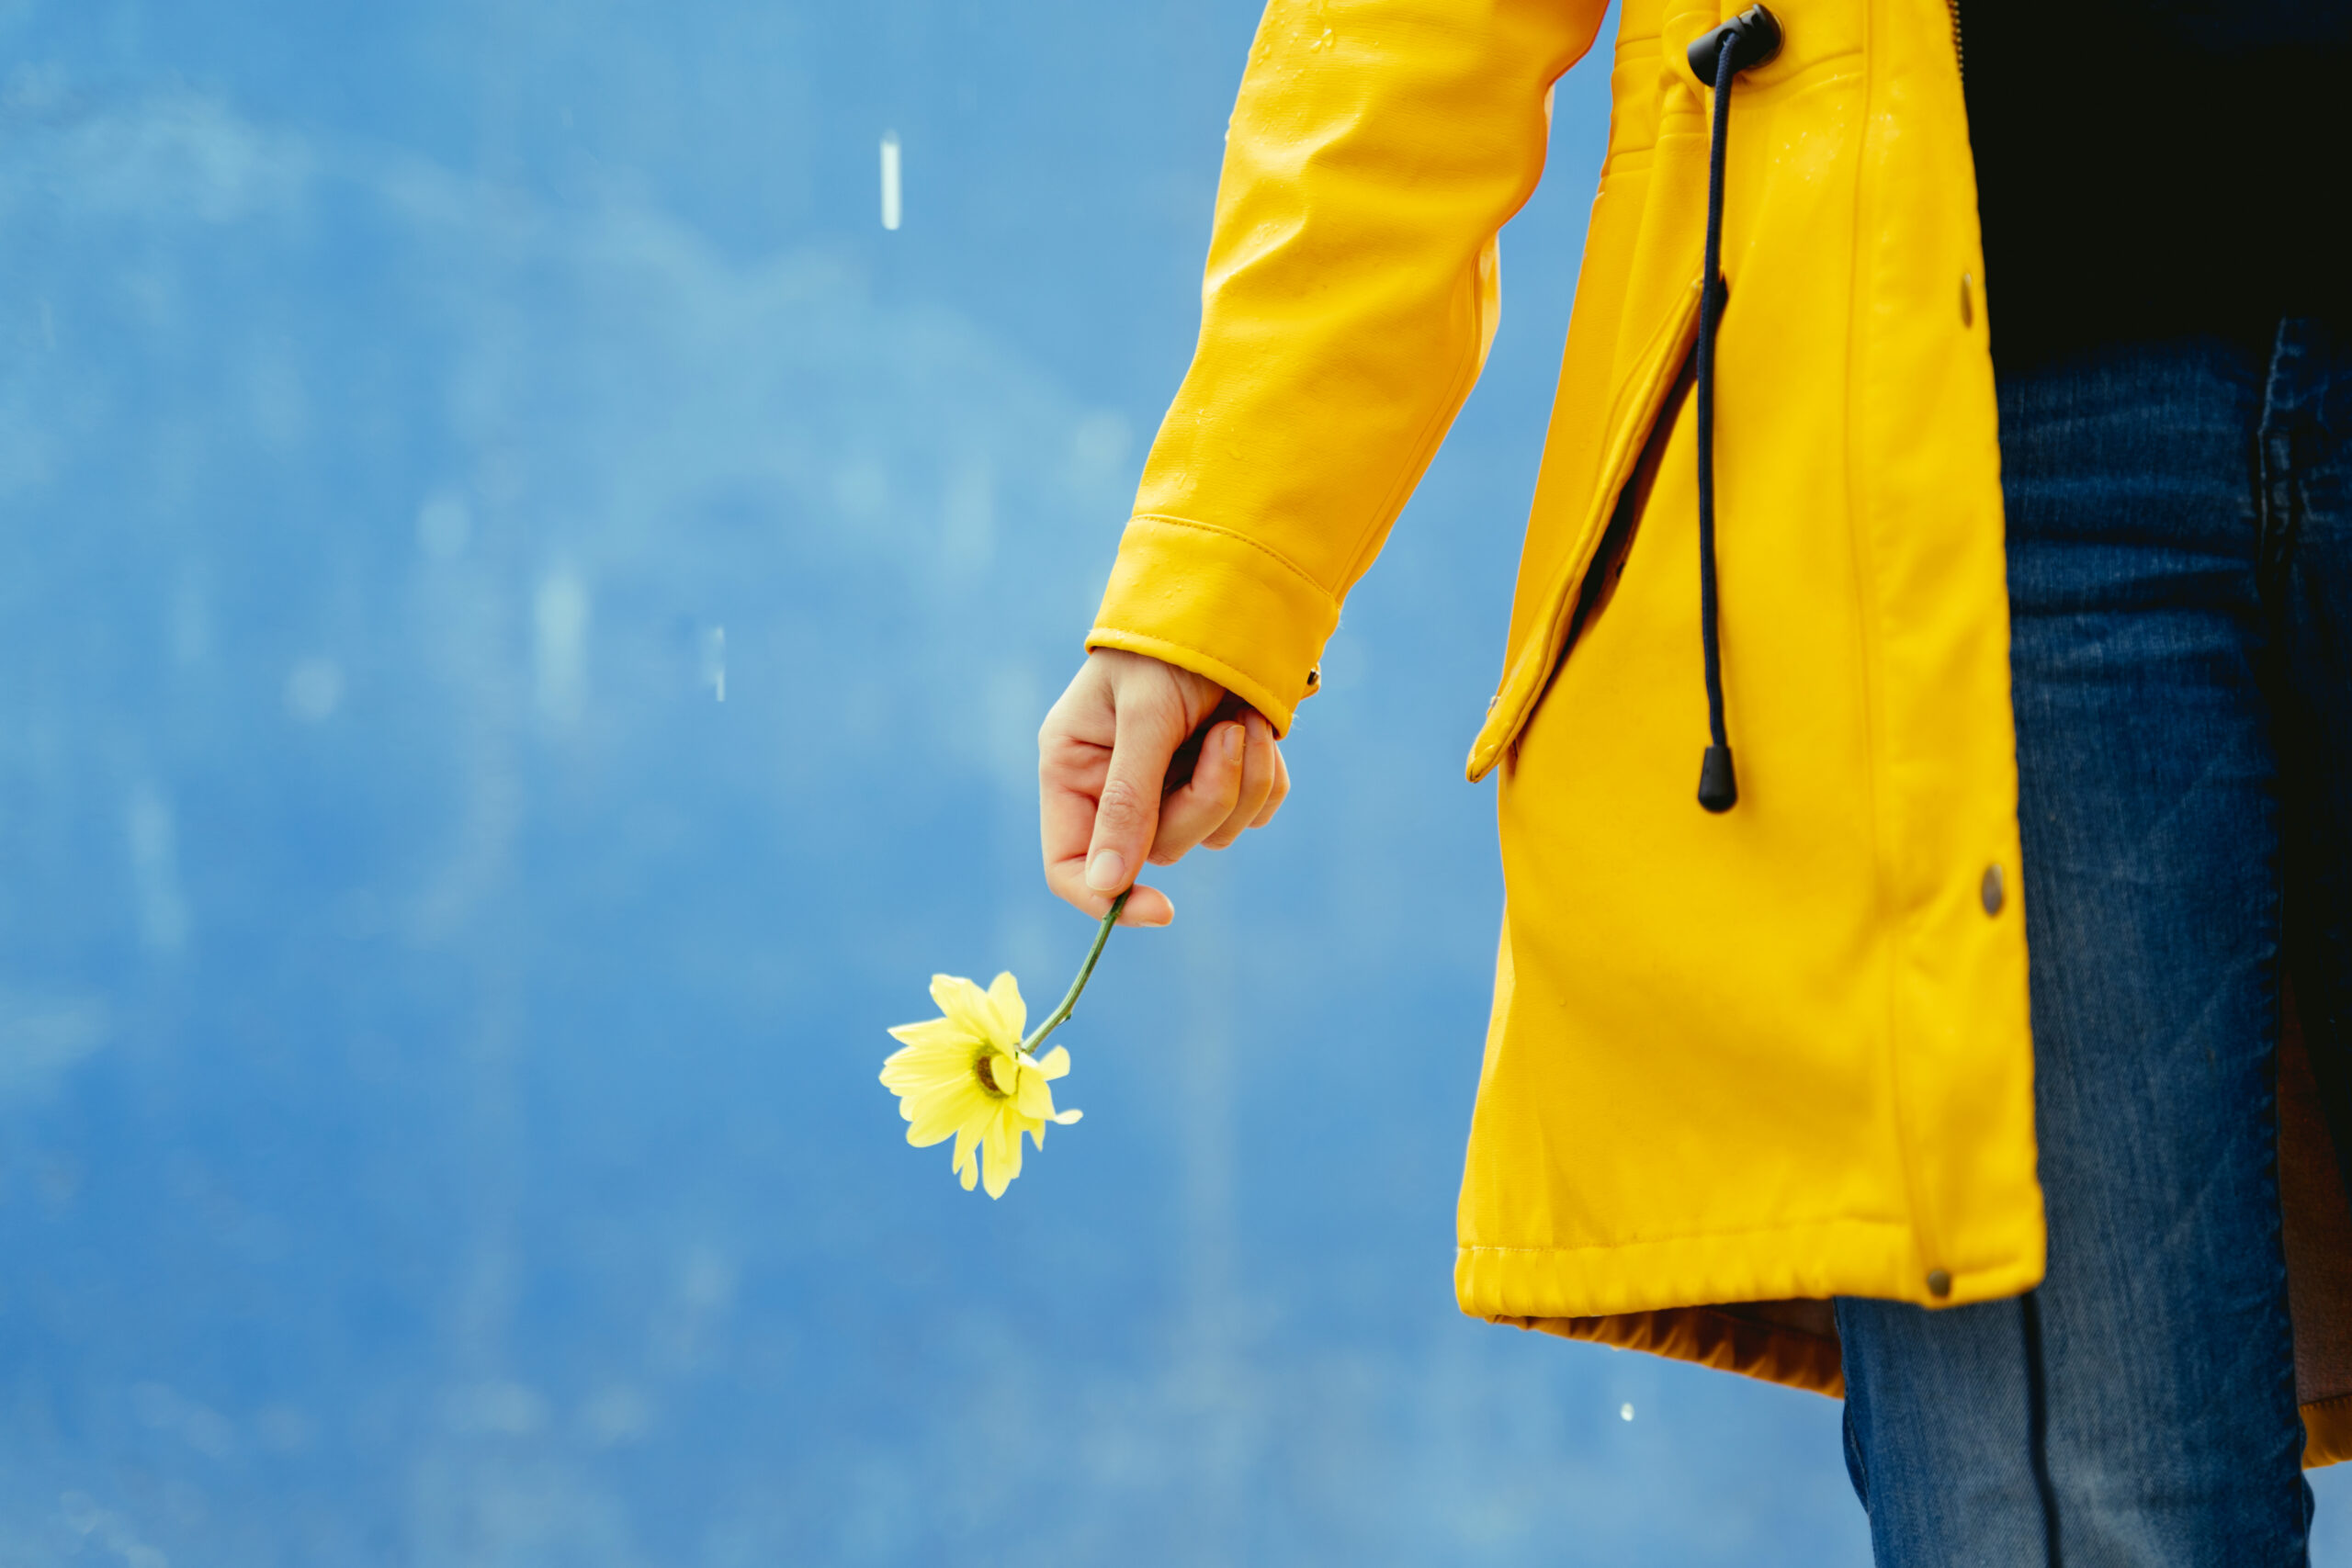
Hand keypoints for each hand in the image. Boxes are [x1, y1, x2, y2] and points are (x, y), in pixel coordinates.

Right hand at [1038, 649, 1290, 925]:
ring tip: (1242, 719)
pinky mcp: (1220, 782)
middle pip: (1158, 852)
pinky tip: (1257, 726)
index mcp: (1073, 772)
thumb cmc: (1167, 647)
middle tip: (1227, 735)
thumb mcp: (1144, 715)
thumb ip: (1128, 799)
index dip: (1106, 898)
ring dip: (1243, 780)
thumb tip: (1107, 883)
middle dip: (1205, 799)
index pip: (1070, 866)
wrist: (1232, 602)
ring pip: (1214, 835)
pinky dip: (1266, 776)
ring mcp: (1170, 790)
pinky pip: (1253, 814)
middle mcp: (1116, 791)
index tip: (1161, 908)